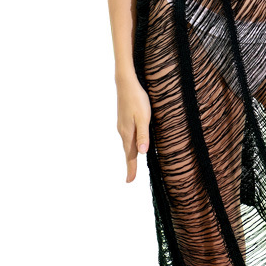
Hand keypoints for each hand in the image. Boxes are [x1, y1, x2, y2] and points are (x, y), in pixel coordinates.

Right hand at [116, 68, 151, 182]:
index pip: (130, 155)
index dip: (131, 168)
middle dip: (130, 164)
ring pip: (126, 143)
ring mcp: (122, 125)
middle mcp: (123, 131)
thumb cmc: (137, 99)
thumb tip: (142, 153)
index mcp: (128, 133)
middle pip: (127, 151)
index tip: (129, 181)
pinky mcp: (123, 119)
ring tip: (133, 162)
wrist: (125, 83)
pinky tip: (133, 142)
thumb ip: (143, 135)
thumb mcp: (144, 117)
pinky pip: (126, 136)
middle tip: (131, 177)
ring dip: (129, 154)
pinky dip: (129, 144)